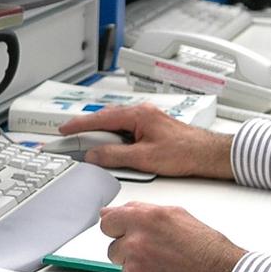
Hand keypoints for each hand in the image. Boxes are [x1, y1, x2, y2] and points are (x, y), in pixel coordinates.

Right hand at [58, 103, 233, 178]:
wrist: (206, 153)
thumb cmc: (184, 152)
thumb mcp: (144, 158)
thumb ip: (115, 156)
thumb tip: (94, 155)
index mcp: (138, 115)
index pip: (100, 118)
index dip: (79, 124)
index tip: (64, 129)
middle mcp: (141, 113)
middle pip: (106, 119)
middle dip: (86, 129)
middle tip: (70, 139)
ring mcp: (146, 120)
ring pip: (115, 125)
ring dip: (100, 134)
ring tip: (87, 147)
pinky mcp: (151, 128)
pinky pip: (125, 130)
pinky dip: (113, 138)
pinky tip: (110, 149)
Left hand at [101, 201, 245, 271]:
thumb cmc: (204, 246)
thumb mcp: (175, 214)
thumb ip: (140, 211)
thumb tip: (115, 211)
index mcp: (145, 218)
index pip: (107, 221)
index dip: (115, 227)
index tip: (119, 231)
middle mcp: (137, 241)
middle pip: (112, 247)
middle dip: (127, 249)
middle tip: (152, 252)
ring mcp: (136, 267)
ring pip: (123, 268)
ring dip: (136, 267)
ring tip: (163, 266)